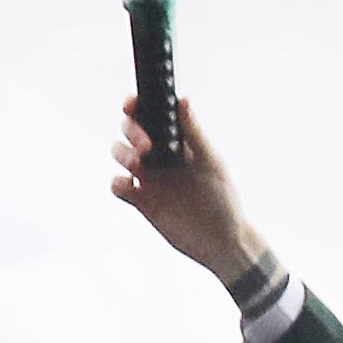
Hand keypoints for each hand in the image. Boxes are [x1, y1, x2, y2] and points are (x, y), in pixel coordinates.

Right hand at [111, 99, 262, 287]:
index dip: (136, 106)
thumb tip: (183, 100)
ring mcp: (149, 177)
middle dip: (132, 131)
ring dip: (123, 153)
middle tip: (147, 146)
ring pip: (121, 154)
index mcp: (177, 140)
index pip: (151, 115)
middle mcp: (160, 155)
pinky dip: (118, 183)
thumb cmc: (223, 200)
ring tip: (138, 165)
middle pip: (130, 131)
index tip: (132, 105)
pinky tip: (132, 186)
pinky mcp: (141, 201)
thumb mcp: (210, 163)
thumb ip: (194, 133)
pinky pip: (118, 186)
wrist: (220, 242)